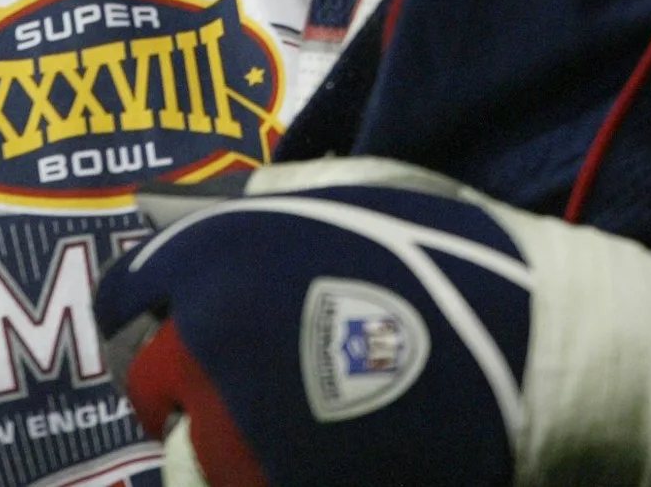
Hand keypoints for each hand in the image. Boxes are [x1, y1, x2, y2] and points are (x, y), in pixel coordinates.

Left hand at [96, 157, 650, 486]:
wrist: (523, 345)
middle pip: (152, 384)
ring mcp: (232, 423)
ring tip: (279, 436)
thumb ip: (272, 206)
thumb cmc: (441, 256)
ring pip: (186, 457)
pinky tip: (315, 460)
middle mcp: (203, 334)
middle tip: (238, 398)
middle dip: (184, 390)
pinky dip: (257, 476)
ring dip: (219, 448)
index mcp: (213, 252)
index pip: (127, 298)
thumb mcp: (348, 194)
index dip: (149, 320)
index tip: (172, 338)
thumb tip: (219, 210)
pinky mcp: (272, 483)